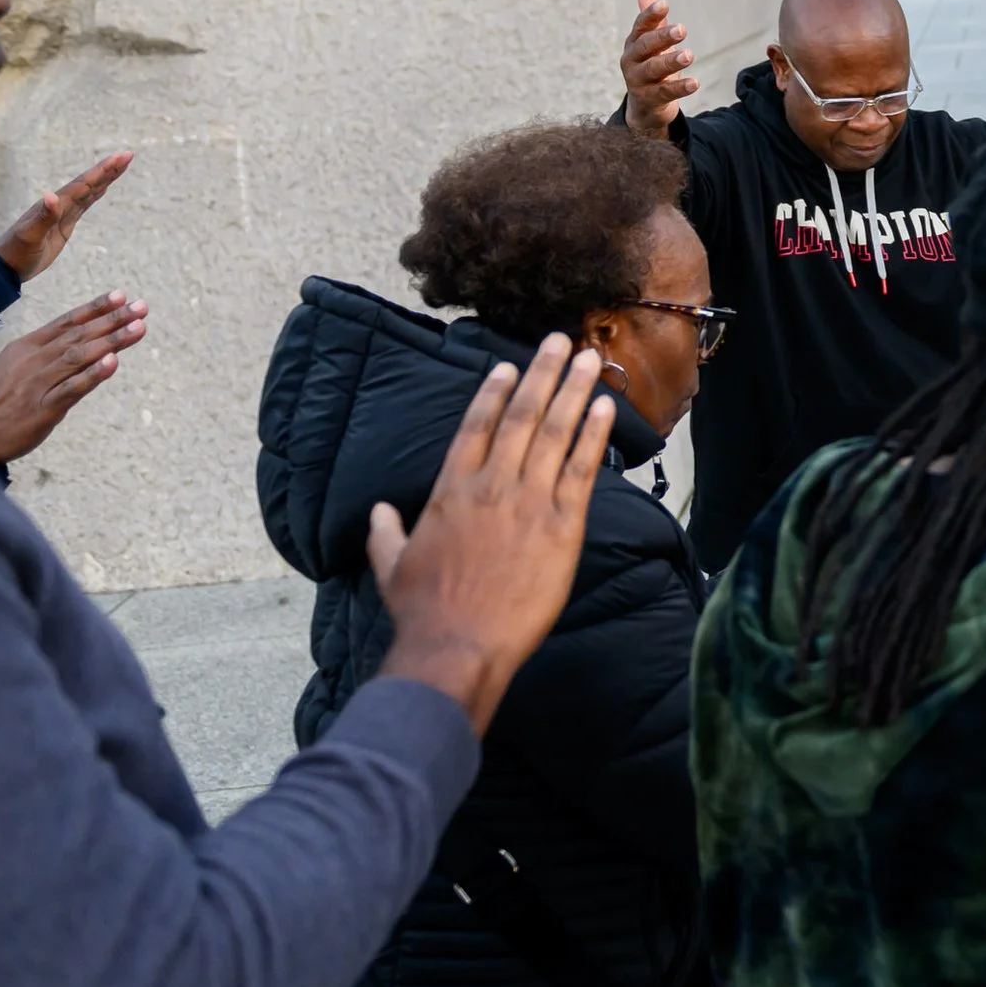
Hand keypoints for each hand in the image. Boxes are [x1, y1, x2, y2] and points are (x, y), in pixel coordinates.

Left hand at [0, 152, 131, 280]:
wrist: (5, 265)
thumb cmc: (16, 252)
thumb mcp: (29, 236)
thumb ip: (42, 217)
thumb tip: (52, 196)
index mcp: (54, 205)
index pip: (83, 184)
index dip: (102, 171)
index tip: (121, 157)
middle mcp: (59, 205)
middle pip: (88, 183)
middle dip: (108, 169)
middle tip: (128, 155)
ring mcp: (62, 214)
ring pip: (88, 191)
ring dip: (104, 178)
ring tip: (121, 165)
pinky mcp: (64, 224)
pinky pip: (84, 204)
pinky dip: (95, 193)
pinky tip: (102, 188)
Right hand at [0, 290, 147, 462]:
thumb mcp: (17, 366)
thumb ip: (47, 354)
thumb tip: (80, 343)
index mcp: (27, 346)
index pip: (67, 322)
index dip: (95, 308)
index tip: (121, 295)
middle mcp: (34, 359)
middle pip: (79, 335)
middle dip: (113, 319)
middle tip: (142, 307)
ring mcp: (39, 382)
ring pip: (80, 356)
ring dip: (112, 341)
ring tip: (138, 327)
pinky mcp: (44, 407)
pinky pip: (72, 388)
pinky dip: (93, 374)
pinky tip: (113, 363)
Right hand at [372, 336, 614, 733]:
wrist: (458, 646)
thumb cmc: (422, 612)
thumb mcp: (391, 566)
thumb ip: (386, 533)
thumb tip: (379, 512)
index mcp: (450, 490)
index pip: (475, 426)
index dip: (494, 392)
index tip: (508, 365)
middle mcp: (491, 486)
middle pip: (521, 416)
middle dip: (542, 374)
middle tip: (561, 341)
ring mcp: (529, 503)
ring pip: (555, 433)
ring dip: (574, 392)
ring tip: (590, 359)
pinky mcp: (563, 528)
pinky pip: (581, 471)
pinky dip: (594, 437)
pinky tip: (606, 410)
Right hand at [620, 0, 697, 138]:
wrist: (645, 106)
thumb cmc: (650, 67)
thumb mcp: (651, 43)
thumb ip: (652, 20)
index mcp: (634, 43)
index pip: (640, 26)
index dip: (651, 14)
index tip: (665, 4)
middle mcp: (632, 60)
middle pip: (646, 46)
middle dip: (663, 37)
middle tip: (682, 29)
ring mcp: (638, 81)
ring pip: (654, 69)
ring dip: (671, 62)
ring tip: (689, 55)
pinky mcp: (649, 99)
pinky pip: (666, 92)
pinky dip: (680, 88)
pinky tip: (695, 83)